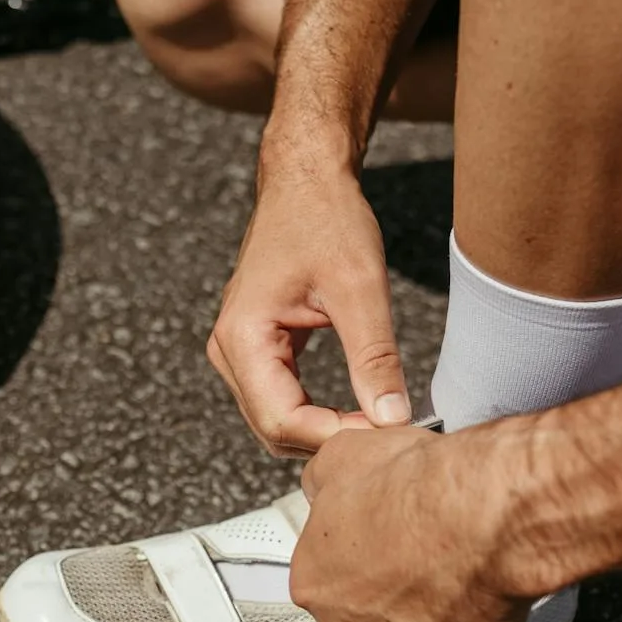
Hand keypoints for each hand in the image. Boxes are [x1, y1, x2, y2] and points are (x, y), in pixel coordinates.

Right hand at [206, 158, 409, 456]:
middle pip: (274, 430)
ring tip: (378, 421)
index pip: (282, 420)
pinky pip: (281, 401)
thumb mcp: (360, 287)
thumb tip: (393, 419)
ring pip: (276, 422)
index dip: (335, 437)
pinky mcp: (255, 349)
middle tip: (391, 433)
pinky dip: (318, 413)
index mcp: (243, 337)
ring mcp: (237, 352)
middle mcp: (228, 350)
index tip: (389, 435)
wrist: (305, 181)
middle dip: (330, 439)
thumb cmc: (327, 220)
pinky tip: (358, 407)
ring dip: (324, 430)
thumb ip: (374, 357)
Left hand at [290, 425, 534, 621]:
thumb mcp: (342, 455)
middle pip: (358, 620)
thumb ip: (319, 482)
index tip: (383, 547)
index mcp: (312, 583)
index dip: (359, 561)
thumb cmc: (420, 488)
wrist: (484, 515)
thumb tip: (320, 487)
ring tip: (449, 583)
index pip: (325, 580)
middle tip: (418, 566)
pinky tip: (471, 605)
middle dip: (384, 599)